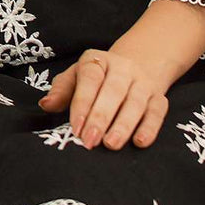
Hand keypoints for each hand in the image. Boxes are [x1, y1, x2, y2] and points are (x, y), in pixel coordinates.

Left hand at [36, 46, 169, 148]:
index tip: (76, 128)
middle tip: (90, 141)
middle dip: (101, 116)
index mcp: (98, 60)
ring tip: (111, 144)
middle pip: (113, 90)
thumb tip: (46, 105)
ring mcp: (142, 82)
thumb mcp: (77, 76)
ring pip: (135, 102)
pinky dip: (150, 127)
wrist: (138, 63)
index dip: (82, 102)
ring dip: (124, 124)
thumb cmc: (98, 78)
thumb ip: (62, 90)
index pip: (90, 78)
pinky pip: (157, 111)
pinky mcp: (159, 97)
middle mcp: (122, 68)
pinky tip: (140, 142)